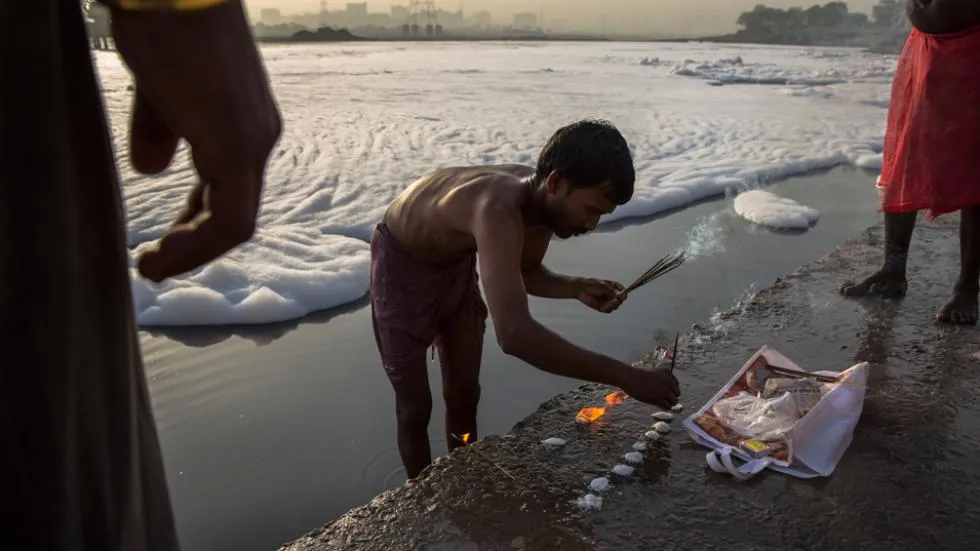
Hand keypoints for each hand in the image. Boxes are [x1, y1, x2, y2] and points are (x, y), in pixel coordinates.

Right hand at [111, 1, 281, 281]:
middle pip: (235, 211)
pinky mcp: (237, 146)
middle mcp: (259, 138)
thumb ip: (161, 131)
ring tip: (153, 266)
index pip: (228, 190)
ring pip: (236, 223)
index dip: (194, 223)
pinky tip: (164, 250)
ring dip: (193, 252)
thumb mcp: (158, 90)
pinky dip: (197, 243)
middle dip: (193, 243)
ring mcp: (253, 143)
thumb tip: (150, 168)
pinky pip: (230, 218)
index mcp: (244, 125)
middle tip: (154, 263)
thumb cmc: (161, 28)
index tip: (160, 244)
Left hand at [576, 278, 625, 312]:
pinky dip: (607, 309)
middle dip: (619, 301)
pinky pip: (608, 310)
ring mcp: (608, 301)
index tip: (622, 296)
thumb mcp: (602, 285)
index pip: (623, 291)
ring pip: (615, 306)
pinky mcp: (603, 307)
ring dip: (613, 306)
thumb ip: (611, 290)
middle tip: (615, 301)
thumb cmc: (592, 284)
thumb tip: (620, 294)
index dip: (624, 294)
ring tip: (608, 304)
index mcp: (615, 287)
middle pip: (621, 300)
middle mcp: (613, 295)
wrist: (581, 289)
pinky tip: (603, 307)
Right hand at [618, 366, 679, 409]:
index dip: (671, 389)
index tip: (665, 391)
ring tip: (661, 402)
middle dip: (671, 396)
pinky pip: (667, 406)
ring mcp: (665, 391)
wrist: (630, 378)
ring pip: (674, 401)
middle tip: (663, 398)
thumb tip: (668, 392)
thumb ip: (662, 380)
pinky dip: (664, 407)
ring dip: (669, 403)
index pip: (676, 384)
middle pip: (677, 393)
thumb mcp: (653, 373)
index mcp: (667, 373)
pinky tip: (658, 404)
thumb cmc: (638, 375)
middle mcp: (669, 381)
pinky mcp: (660, 399)